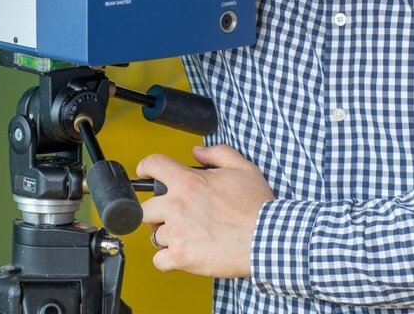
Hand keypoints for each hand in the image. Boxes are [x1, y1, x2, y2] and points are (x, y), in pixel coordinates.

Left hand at [137, 144, 275, 277]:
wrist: (267, 238)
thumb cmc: (257, 206)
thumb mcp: (242, 168)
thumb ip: (217, 154)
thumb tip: (197, 152)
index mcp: (187, 181)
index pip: (153, 165)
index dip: (146, 167)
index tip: (146, 173)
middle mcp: (177, 205)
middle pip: (146, 208)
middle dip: (158, 212)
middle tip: (174, 216)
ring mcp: (177, 233)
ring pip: (155, 235)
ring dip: (167, 236)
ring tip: (188, 236)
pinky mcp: (181, 257)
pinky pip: (159, 260)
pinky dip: (168, 259)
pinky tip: (183, 254)